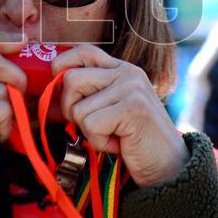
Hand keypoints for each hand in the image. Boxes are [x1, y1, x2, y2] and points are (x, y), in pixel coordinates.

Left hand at [53, 45, 187, 188]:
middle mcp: (127, 73)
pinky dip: (99, 142)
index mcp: (122, 69)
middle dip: (71, 109)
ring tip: (112, 135)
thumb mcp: (109, 110)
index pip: (84, 51)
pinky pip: (91, 125)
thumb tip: (48, 93)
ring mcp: (131, 89)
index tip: (57, 84)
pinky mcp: (131, 108)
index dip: (63, 64)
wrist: (169, 166)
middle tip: (93, 126)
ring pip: (78, 107)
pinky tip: (118, 144)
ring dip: (89, 131)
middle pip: (71, 79)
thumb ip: (87, 96)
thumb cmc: (134, 140)